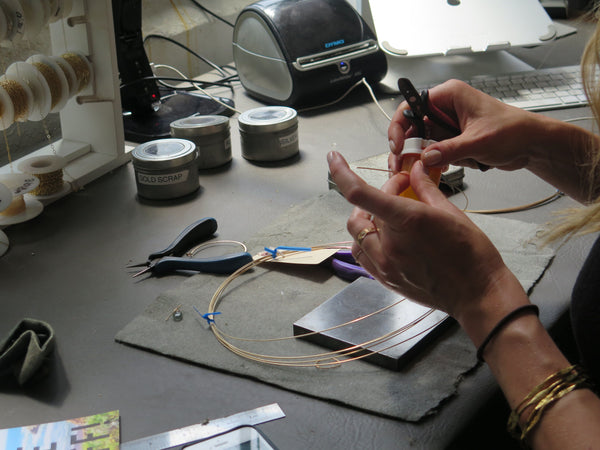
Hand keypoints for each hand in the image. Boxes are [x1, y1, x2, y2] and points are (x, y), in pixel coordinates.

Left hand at [328, 150, 518, 319]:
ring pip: (356, 233)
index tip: (333, 158)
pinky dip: (366, 240)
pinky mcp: (386, 279)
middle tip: (402, 192)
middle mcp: (390, 244)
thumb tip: (415, 169)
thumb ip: (426, 188)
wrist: (477, 294)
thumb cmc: (471, 254)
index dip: (341, 173)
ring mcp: (385, 265)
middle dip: (379, 195)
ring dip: (365, 219)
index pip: (360, 194)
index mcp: (407, 221)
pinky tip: (384, 236)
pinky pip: (362, 255)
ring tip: (387, 215)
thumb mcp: (451, 213)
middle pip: (364, 210)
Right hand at [388, 79, 544, 173]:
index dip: (399, 126)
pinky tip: (440, 169)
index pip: (411, 105)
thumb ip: (450, 150)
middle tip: (400, 164)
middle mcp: (445, 108)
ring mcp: (448, 125)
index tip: (397, 146)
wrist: (532, 144)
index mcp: (450, 96)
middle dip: (407, 146)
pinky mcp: (453, 139)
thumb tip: (425, 158)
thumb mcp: (479, 140)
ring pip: (421, 141)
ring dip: (421, 156)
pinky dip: (434, 162)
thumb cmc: (514, 130)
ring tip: (421, 170)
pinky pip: (434, 151)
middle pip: (412, 126)